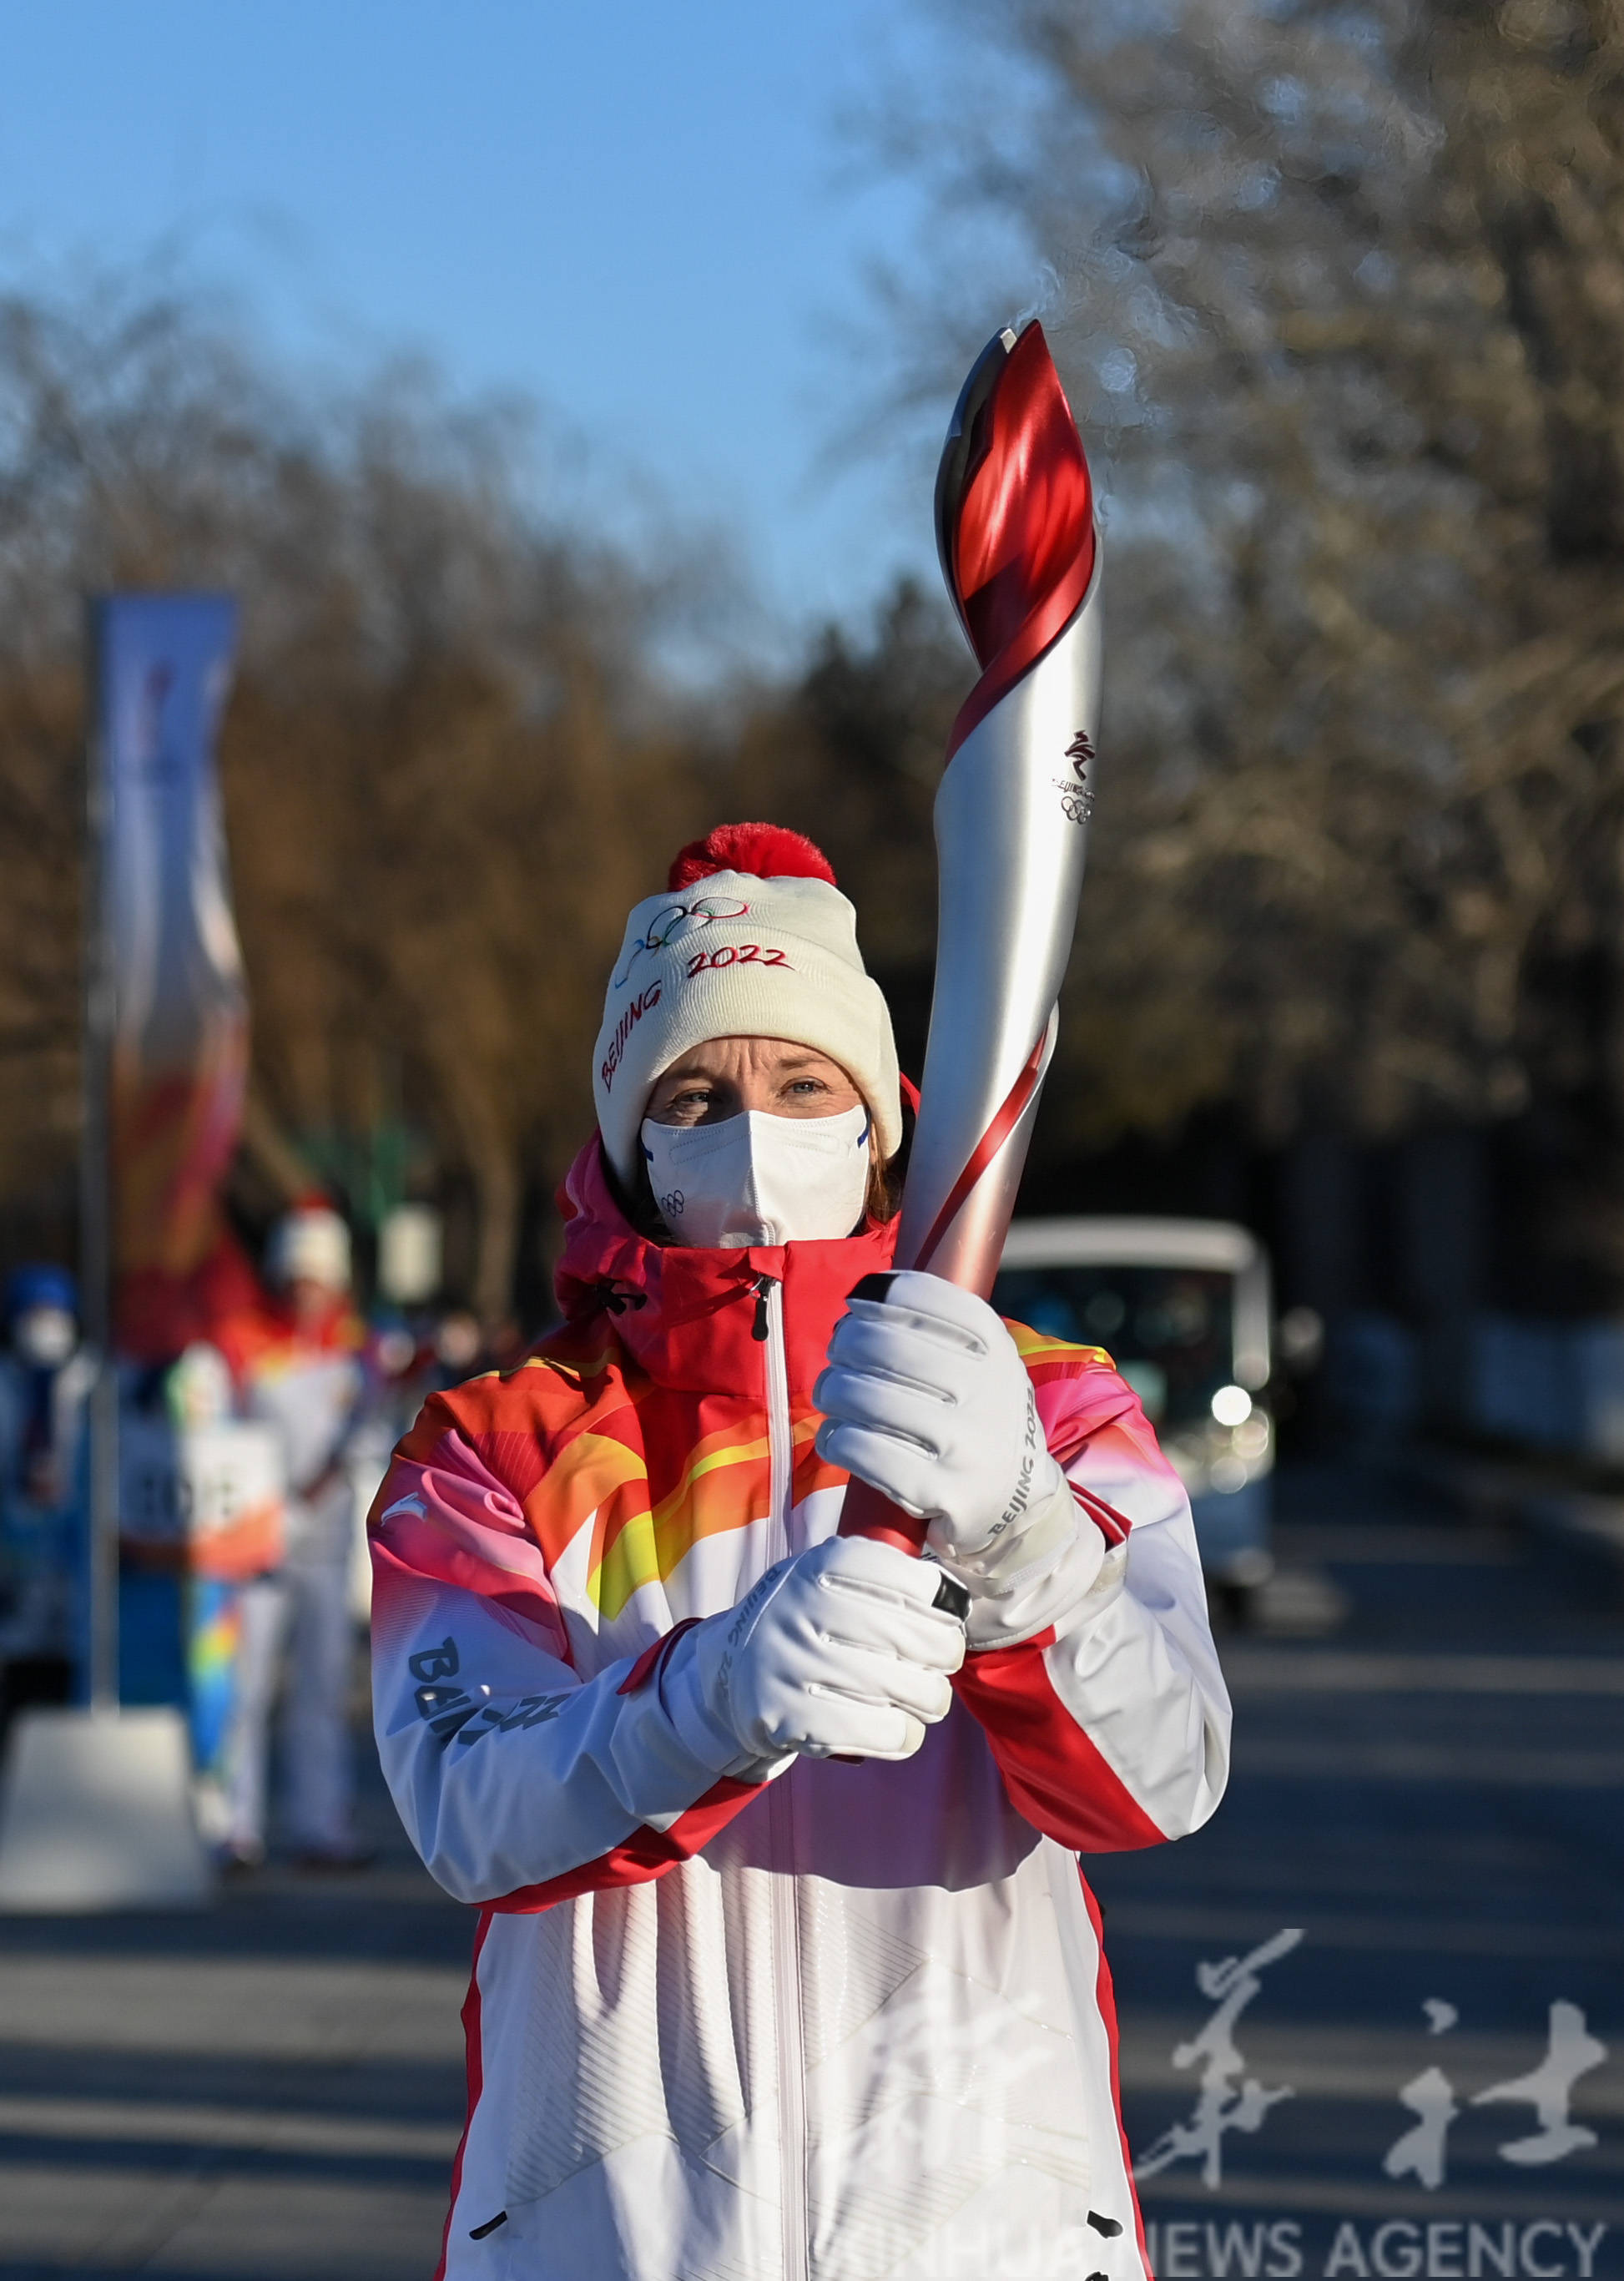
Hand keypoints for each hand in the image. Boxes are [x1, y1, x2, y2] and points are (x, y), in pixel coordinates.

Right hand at [665, 1533, 965, 1766]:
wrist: (730, 1671)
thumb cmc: (806, 1620)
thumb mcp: (830, 1574)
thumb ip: (885, 1573)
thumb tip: (954, 1597)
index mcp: (826, 1563)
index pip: (918, 1583)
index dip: (946, 1607)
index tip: (946, 1617)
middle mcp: (810, 1606)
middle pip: (924, 1641)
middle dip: (946, 1655)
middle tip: (941, 1660)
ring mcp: (800, 1664)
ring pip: (914, 1692)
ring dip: (929, 1699)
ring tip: (920, 1696)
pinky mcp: (794, 1717)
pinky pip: (885, 1733)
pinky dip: (905, 1735)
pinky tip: (900, 1727)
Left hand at [815, 1271, 1069, 1562]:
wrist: (1016, 1503)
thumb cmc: (978, 1419)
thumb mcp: (982, 1364)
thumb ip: (940, 1327)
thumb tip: (866, 1296)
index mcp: (995, 1348)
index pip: (924, 1298)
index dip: (876, 1298)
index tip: (857, 1309)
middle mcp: (987, 1389)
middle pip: (885, 1344)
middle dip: (845, 1343)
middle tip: (837, 1354)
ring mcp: (966, 1443)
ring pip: (866, 1397)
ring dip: (831, 1391)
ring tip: (829, 1395)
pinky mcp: (942, 1491)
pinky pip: (864, 1451)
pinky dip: (836, 1438)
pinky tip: (835, 1437)